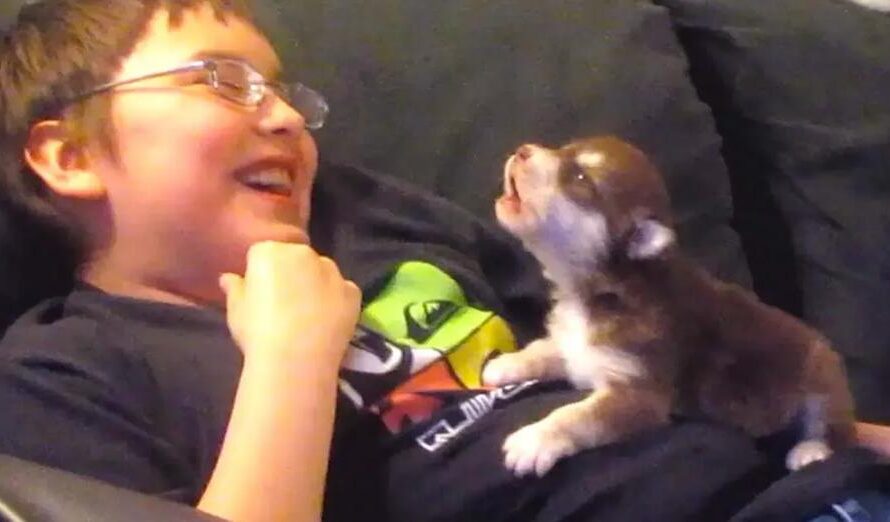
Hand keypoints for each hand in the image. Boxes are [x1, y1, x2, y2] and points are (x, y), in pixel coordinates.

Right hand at [219, 241, 360, 367]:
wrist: (295, 360)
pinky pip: (342, 290)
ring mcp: (332, 271)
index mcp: (270, 252)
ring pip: (322, 271)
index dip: (261, 274)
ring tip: (307, 316)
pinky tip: (326, 322)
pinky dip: (336, 301)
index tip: (260, 294)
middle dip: (291, 274)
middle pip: (296, 258)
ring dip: (316, 284)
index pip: (263, 253)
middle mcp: (303, 253)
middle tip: (284, 305)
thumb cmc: (258, 332)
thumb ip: (235, 289)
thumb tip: (228, 277)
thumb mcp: (236, 311)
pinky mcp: (352, 291)